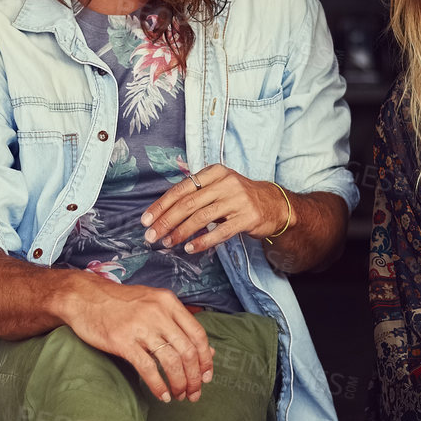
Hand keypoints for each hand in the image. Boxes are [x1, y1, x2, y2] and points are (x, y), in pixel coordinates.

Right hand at [59, 275, 214, 402]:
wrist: (84, 297)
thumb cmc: (121, 303)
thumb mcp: (153, 305)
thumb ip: (179, 325)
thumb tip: (208, 351)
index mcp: (168, 302)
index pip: (198, 335)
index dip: (206, 360)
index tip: (207, 377)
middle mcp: (158, 313)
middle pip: (188, 351)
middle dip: (195, 378)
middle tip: (194, 393)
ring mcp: (140, 327)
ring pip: (171, 362)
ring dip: (179, 384)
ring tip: (179, 396)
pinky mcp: (122, 341)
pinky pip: (148, 369)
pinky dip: (159, 386)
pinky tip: (162, 395)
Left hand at [140, 164, 286, 253]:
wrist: (274, 204)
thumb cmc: (237, 197)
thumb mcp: (217, 186)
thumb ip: (194, 194)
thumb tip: (162, 213)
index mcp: (214, 172)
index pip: (180, 189)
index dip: (161, 206)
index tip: (146, 220)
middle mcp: (225, 183)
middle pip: (188, 204)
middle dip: (166, 221)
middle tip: (151, 236)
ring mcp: (237, 200)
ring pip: (201, 217)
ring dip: (181, 232)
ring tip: (168, 243)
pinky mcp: (247, 218)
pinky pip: (220, 232)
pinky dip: (203, 241)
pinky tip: (190, 249)